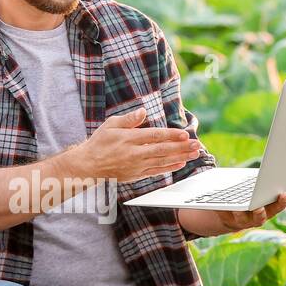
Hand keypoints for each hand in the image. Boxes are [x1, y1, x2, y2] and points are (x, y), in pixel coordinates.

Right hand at [73, 106, 202, 181]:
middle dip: (181, 147)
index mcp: (128, 139)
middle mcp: (134, 153)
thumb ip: (128, 119)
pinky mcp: (137, 174)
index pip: (154, 136)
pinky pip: (157, 171)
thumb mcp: (110, 125)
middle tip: (196, 144)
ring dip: (180, 157)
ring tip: (194, 153)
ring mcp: (136, 166)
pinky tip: (181, 163)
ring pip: (162, 161)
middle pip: (162, 150)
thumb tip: (143, 111)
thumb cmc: (100, 142)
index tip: (184, 134)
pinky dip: (170, 167)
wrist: (89, 166)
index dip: (171, 135)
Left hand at [197, 187, 285, 233]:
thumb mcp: (272, 195)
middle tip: (266, 198)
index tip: (285, 193)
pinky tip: (228, 199)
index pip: (277, 207)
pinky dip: (227, 207)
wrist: (229, 214)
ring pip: (244, 218)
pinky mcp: (224, 215)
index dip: (281, 202)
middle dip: (266, 208)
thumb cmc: (256, 202)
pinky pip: (225, 212)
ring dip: (246, 211)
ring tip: (248, 204)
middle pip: (262, 215)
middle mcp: (255, 218)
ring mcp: (239, 218)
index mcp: (268, 210)